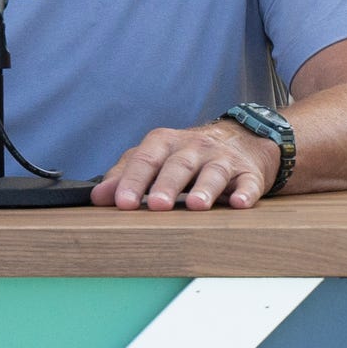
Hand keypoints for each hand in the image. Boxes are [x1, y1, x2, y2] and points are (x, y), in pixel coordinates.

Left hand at [92, 122, 279, 211]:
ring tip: (196, 206)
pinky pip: (248, 183)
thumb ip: (125, 175)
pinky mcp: (249, 173)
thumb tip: (97, 197)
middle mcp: (193, 147)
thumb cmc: (187, 155)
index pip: (145, 159)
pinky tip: (238, 203)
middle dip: (167, 185)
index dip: (133, 181)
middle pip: (178, 165)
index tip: (122, 203)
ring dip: (204, 189)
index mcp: (164, 142)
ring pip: (213, 172)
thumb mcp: (154, 158)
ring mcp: (222, 159)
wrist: (241, 140)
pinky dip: (245, 193)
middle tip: (157, 206)